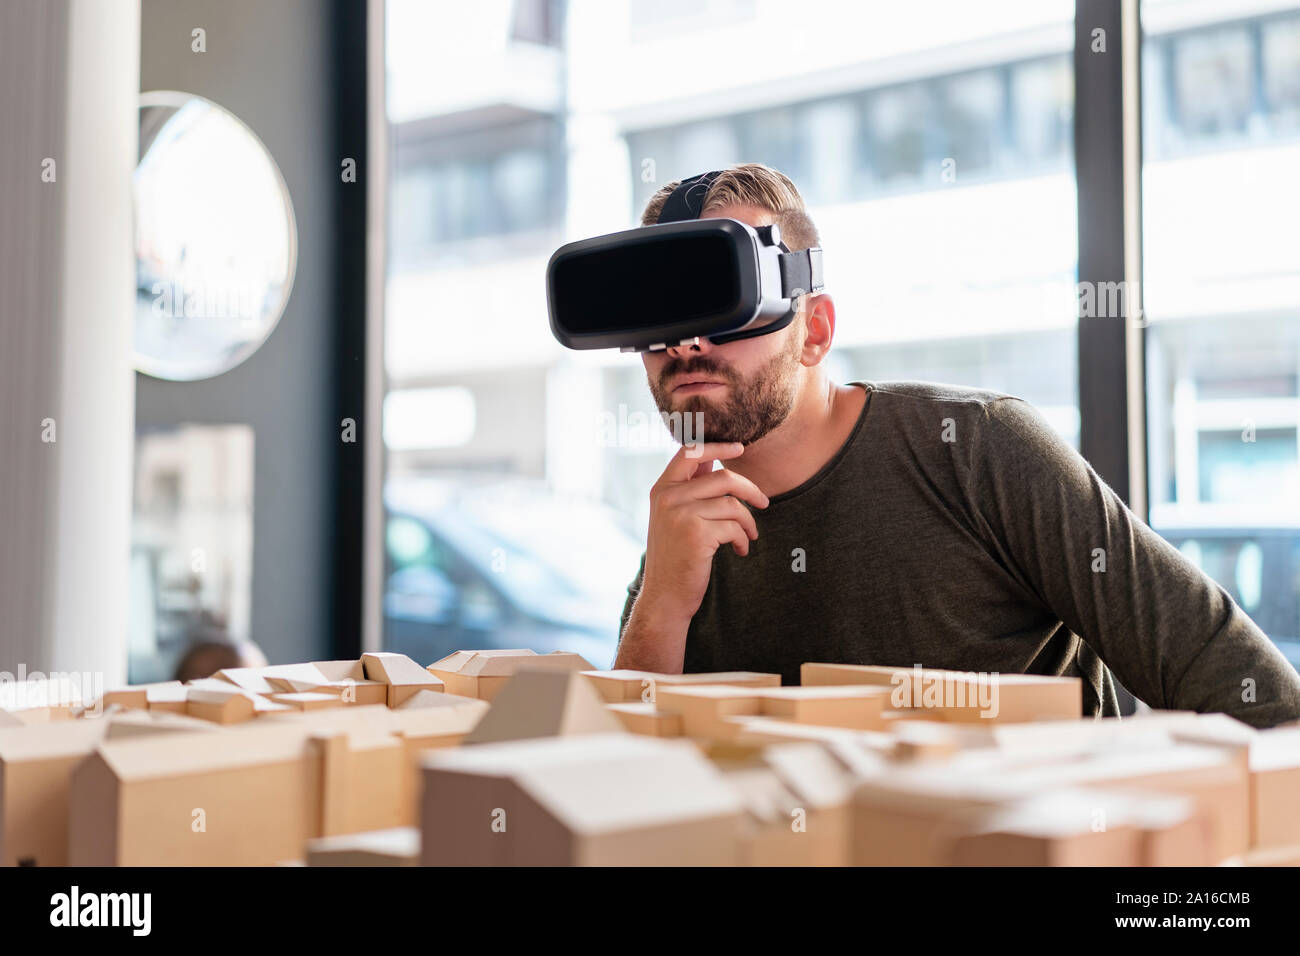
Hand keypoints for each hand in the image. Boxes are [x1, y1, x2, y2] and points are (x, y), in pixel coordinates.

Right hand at [637, 441, 769, 625]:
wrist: (665, 596)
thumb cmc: (674, 558)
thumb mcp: (672, 518)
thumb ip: (689, 490)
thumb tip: (714, 461)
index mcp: (661, 489)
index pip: (690, 452)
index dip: (718, 446)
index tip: (740, 448)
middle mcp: (668, 497)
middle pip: (723, 477)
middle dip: (750, 490)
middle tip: (763, 503)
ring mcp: (681, 514)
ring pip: (733, 504)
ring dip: (748, 522)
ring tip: (749, 536)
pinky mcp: (696, 533)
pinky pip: (734, 526)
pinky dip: (743, 539)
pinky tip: (740, 550)